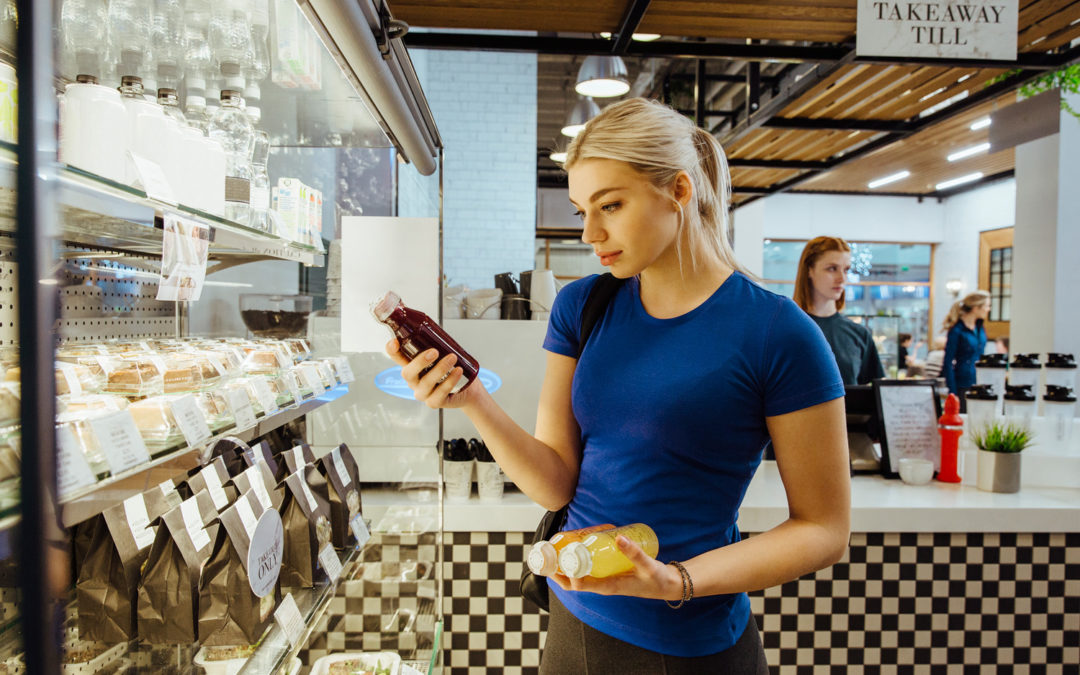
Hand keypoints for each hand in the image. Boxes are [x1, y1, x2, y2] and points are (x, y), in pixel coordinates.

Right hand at [385, 339, 483, 409]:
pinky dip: (449, 381)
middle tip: (434, 352)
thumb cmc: (452, 370)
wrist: (467, 389)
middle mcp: (414, 381)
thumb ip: (436, 343)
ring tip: (453, 358)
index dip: (392, 351)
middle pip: (407, 373)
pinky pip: (439, 394)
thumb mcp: (443, 354)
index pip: (397, 357)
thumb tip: (437, 329)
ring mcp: (422, 393)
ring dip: (440, 369)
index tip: (394, 342)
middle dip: (420, 361)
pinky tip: (457, 372)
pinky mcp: (434, 402)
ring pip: (426, 383)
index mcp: (412, 366)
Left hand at [548, 536, 682, 601]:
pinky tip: (573, 548)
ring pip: (577, 575)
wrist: (666, 584)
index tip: (561, 559)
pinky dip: (576, 561)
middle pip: (572, 581)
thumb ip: (634, 552)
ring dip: (564, 565)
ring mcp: (603, 580)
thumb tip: (618, 537)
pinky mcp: (607, 574)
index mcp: (608, 587)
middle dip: (557, 570)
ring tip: (555, 548)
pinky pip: (586, 570)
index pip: (579, 586)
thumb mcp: (647, 566)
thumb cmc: (656, 579)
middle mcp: (602, 585)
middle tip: (548, 552)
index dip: (566, 575)